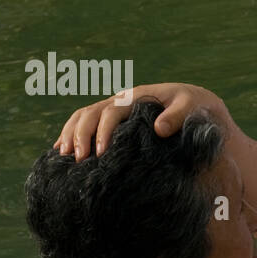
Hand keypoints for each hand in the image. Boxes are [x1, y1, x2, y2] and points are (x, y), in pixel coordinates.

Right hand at [56, 82, 226, 160]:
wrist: (195, 104)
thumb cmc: (194, 108)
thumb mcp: (191, 108)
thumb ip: (177, 116)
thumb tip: (159, 128)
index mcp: (135, 98)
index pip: (111, 111)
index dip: (103, 131)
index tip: (100, 153)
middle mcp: (120, 100)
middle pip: (90, 113)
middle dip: (81, 135)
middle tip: (79, 160)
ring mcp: (113, 108)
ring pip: (82, 116)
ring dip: (70, 134)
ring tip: (64, 156)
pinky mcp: (111, 119)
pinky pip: (84, 122)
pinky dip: (70, 134)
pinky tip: (61, 152)